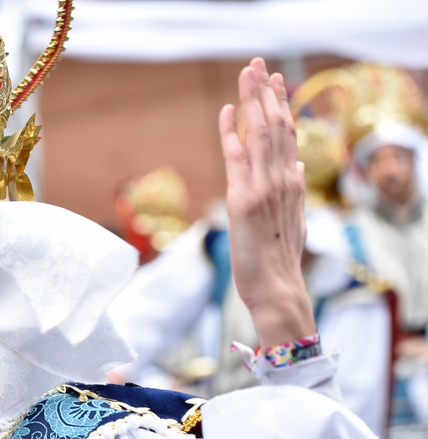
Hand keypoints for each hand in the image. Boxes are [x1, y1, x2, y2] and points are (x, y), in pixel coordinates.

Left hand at [219, 57, 316, 347]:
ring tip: (248, 73)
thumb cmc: (280, 258)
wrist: (276, 286)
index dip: (281, 105)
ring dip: (254, 100)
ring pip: (262, 133)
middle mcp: (282, 179)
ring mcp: (265, 188)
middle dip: (267, 92)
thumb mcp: (293, 219)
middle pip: (276, 125)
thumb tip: (297, 165)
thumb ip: (294, 190)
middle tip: (258, 65)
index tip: (276, 81)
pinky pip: (237, 158)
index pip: (287, 134)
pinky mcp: (244, 200)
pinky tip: (229, 110)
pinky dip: (233, 131)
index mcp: (292, 183)